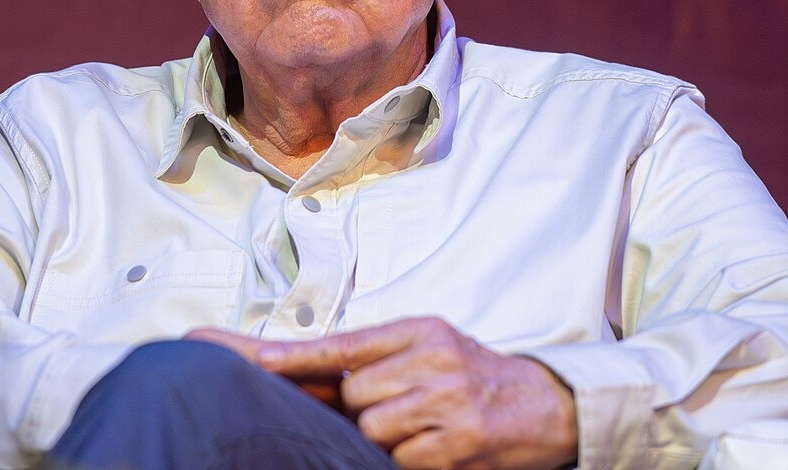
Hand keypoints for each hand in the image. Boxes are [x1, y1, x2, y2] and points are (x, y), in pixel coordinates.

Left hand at [188, 317, 576, 469]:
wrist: (546, 405)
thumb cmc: (473, 378)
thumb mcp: (428, 350)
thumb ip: (373, 362)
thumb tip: (308, 375)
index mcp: (416, 330)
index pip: (338, 345)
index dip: (287, 357)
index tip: (241, 357)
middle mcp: (429, 357)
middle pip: (353, 396)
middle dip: (366, 412)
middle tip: (407, 409)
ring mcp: (445, 398)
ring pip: (373, 429)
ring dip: (390, 439)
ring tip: (426, 428)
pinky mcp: (460, 439)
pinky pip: (404, 459)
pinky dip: (414, 460)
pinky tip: (440, 447)